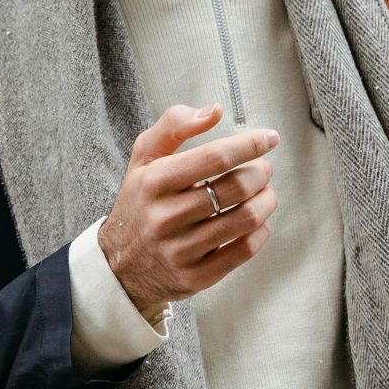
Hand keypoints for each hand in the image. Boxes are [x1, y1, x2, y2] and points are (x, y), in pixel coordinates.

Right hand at [97, 103, 279, 312]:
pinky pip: (244, 251)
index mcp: (154, 182)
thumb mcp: (144, 157)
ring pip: (246, 219)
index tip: (269, 138)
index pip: (214, 157)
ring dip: (267, 200)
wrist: (118, 264)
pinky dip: (261, 230)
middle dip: (261, 172)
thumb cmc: (140, 201)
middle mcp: (165, 217)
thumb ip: (174, 125)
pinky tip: (257, 220)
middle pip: (236, 188)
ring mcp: (180, 250)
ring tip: (265, 192)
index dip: (250, 145)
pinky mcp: (196, 277)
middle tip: (264, 169)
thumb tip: (215, 111)